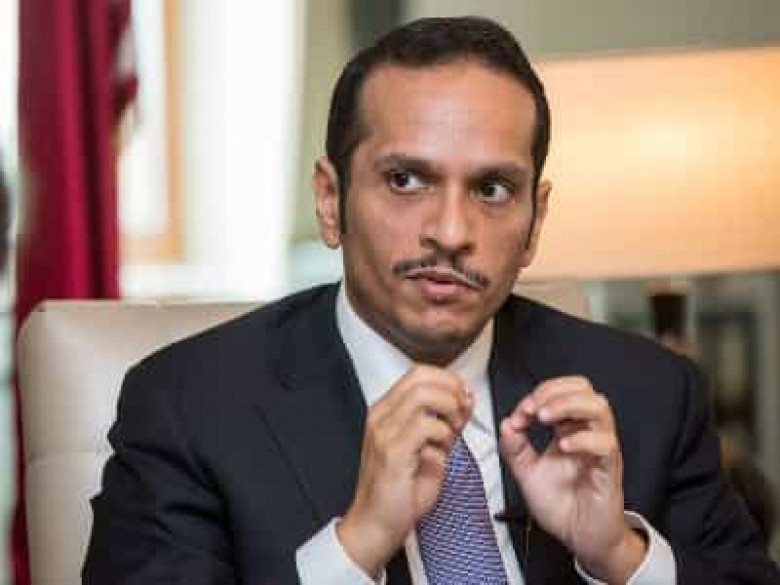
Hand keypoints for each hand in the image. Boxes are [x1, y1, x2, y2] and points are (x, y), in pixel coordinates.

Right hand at [337, 365, 472, 576]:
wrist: (375, 525)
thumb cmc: (400, 492)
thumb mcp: (428, 449)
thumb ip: (444, 423)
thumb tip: (465, 399)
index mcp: (385, 411)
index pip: (419, 373)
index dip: (449, 380)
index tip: (464, 399)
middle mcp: (380, 415)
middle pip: (421, 376)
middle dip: (452, 390)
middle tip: (463, 413)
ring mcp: (383, 431)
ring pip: (424, 395)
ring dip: (449, 410)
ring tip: (453, 432)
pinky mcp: (392, 451)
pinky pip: (425, 426)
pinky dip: (443, 434)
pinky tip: (442, 451)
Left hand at [498, 376, 645, 582]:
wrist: (580, 538)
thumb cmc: (561, 504)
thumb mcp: (527, 473)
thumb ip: (514, 448)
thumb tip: (507, 422)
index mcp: (568, 428)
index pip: (563, 390)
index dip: (540, 393)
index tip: (520, 413)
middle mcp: (587, 432)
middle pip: (584, 389)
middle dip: (554, 391)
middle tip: (533, 409)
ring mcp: (600, 449)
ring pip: (599, 407)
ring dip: (568, 405)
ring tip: (545, 418)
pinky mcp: (609, 469)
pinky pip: (605, 443)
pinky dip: (582, 439)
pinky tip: (563, 446)